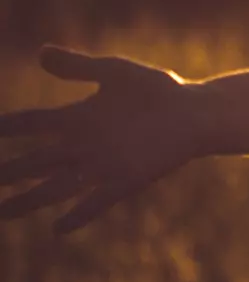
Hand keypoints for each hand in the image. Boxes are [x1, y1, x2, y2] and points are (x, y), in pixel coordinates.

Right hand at [0, 45, 206, 234]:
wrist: (196, 112)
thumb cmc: (158, 89)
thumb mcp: (115, 73)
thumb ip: (79, 67)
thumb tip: (41, 53)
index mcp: (78, 118)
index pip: (31, 124)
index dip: (7, 128)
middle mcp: (84, 145)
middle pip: (34, 162)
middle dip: (7, 172)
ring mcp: (103, 164)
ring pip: (56, 187)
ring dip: (29, 201)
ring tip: (2, 213)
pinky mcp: (126, 179)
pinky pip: (97, 201)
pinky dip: (79, 214)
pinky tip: (57, 228)